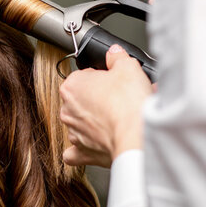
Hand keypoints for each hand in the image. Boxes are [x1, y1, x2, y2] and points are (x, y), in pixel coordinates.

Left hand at [59, 44, 152, 166]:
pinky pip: (76, 152)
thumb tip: (115, 53)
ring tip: (120, 120)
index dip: (102, 77)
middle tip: (121, 100)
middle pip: (82, 100)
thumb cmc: (129, 103)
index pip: (84, 76)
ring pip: (80, 124)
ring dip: (96, 123)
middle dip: (100, 100)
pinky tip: (96, 144)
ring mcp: (74, 133)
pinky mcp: (83, 153)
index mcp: (72, 86)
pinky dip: (84, 148)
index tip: (115, 81)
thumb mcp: (128, 67)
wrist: (137, 136)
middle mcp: (68, 110)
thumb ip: (118, 57)